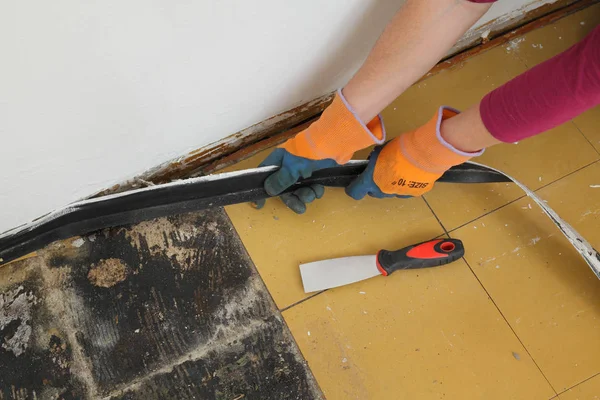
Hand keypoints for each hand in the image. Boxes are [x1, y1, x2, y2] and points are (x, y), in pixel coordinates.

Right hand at [253, 89, 385, 212]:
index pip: (265, 177)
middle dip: (293, 198)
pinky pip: (311, 188)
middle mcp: (288, 167)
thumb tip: (268, 190)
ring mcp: (302, 171)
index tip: (260, 205)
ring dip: (306, 195)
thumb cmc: (308, 153)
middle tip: (300, 207)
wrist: (334, 145)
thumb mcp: (292, 167)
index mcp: (279, 161)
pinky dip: (315, 191)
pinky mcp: (315, 174)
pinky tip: (319, 189)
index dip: (263, 190)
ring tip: (313, 193)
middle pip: (285, 189)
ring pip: (299, 190)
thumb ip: (281, 180)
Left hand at [347, 106, 482, 198]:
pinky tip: (413, 174)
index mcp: (371, 180)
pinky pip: (408, 190)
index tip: (356, 184)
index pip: (355, 192)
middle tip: (381, 172)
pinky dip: (408, 184)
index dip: (354, 189)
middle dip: (376, 184)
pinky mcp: (416, 192)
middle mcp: (384, 190)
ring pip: (392, 192)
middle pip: (375, 192)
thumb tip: (374, 161)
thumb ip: (375, 159)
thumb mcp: (381, 150)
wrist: (425, 152)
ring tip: (400, 171)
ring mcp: (400, 193)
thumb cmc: (400, 148)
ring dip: (392, 184)